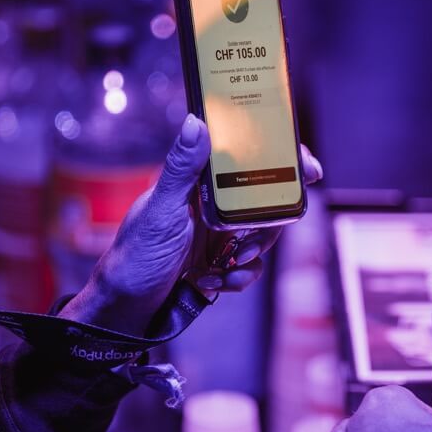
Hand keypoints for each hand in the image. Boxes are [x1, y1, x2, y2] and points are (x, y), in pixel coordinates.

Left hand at [64, 114, 323, 334]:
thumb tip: (195, 121)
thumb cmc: (134, 256)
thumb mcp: (161, 211)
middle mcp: (209, 203)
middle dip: (269, 222)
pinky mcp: (219, 261)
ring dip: (253, 253)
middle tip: (252, 242)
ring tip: (228, 266)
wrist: (124, 310)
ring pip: (261, 234)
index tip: (308, 169)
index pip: (244, 156)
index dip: (279, 158)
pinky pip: (249, 264)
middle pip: (263, 199)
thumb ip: (181, 168)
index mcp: (196, 181)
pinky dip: (241, 276)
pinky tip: (216, 283)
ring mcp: (216, 233)